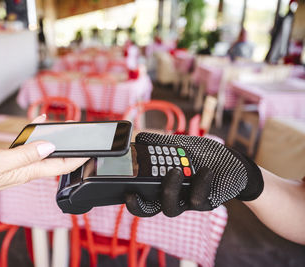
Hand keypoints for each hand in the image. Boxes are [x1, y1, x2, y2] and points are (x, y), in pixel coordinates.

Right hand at [0, 115, 88, 217]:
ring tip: (68, 129)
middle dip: (73, 149)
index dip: (79, 158)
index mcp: (28, 171)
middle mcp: (27, 169)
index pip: (61, 165)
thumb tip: (50, 146)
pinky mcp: (10, 160)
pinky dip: (36, 135)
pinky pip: (29, 146)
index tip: (93, 150)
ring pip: (45, 151)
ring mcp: (19, 165)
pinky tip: (39, 124)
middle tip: (85, 138)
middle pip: (57, 159)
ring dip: (58, 141)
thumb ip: (25, 154)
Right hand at [125, 132, 263, 216]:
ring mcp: (187, 201)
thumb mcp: (179, 143)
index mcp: (161, 184)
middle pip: (151, 210)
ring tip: (175, 170)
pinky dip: (201, 183)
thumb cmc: (201, 154)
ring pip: (171, 208)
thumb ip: (159, 142)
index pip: (142, 197)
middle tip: (133, 194)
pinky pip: (198, 199)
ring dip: (170, 190)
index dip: (131, 199)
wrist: (231, 161)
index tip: (125, 191)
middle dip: (139, 206)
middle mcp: (171, 196)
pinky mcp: (206, 203)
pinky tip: (206, 169)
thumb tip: (139, 138)